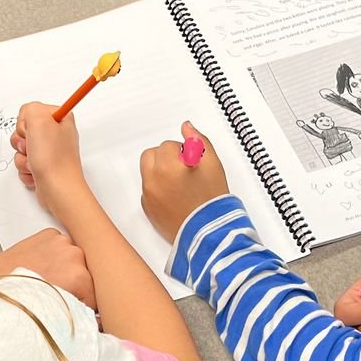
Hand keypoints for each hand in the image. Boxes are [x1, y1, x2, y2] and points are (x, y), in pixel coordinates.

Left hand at [0, 228, 94, 308]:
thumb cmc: (21, 296)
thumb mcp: (55, 310)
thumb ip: (79, 312)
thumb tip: (96, 320)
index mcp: (80, 276)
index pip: (96, 295)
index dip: (86, 305)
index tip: (75, 306)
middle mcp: (75, 254)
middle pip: (87, 275)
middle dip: (77, 286)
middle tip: (58, 292)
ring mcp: (63, 241)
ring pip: (76, 259)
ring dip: (68, 268)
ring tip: (49, 278)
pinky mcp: (51, 233)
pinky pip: (62, 247)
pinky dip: (56, 255)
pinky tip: (43, 264)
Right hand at [11, 102, 89, 218]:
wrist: (58, 189)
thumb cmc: (54, 159)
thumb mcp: (38, 120)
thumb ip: (29, 109)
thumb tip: (26, 115)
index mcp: (60, 119)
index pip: (30, 111)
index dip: (26, 123)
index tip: (33, 130)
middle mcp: (56, 134)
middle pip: (24, 131)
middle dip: (22, 142)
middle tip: (33, 148)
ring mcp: (49, 151)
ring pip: (21, 148)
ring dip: (23, 158)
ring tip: (35, 163)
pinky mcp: (43, 165)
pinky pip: (24, 163)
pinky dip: (26, 170)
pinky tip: (36, 173)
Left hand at [140, 122, 229, 243]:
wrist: (209, 233)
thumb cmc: (212, 201)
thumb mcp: (212, 164)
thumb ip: (198, 140)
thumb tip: (187, 127)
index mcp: (166, 166)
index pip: (167, 146)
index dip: (183, 152)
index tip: (192, 163)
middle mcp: (152, 180)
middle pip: (151, 156)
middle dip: (165, 158)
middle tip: (184, 170)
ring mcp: (148, 196)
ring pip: (148, 173)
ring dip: (160, 172)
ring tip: (180, 185)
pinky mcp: (148, 210)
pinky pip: (148, 190)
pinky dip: (158, 189)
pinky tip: (175, 197)